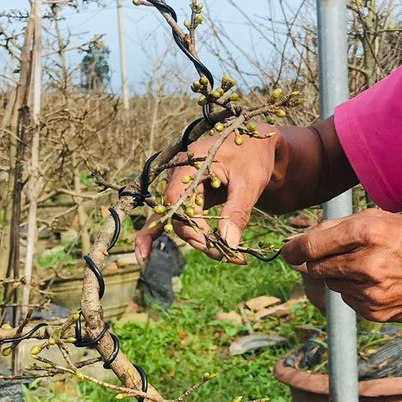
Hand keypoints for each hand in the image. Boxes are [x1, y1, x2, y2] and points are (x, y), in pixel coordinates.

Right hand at [134, 130, 279, 264]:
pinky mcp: (188, 195)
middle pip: (176, 213)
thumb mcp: (250, 182)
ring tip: (219, 256)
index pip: (177, 200)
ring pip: (176, 219)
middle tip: (226, 254)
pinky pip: (171, 216)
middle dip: (197, 237)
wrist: (258, 145)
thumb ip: (238, 211)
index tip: (210, 241)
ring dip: (194, 239)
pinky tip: (143, 255)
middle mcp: (179, 173)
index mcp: (191, 163)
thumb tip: (228, 243)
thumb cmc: (254, 157)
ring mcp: (181, 185)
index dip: (189, 225)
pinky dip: (157, 234)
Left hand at [280, 210, 401, 321]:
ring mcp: (369, 291)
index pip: (311, 246)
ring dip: (339, 275)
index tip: (288, 251)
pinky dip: (354, 290)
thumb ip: (340, 227)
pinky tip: (377, 283)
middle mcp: (365, 263)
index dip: (293, 249)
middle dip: (316, 262)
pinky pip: (347, 299)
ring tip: (367, 267)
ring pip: (331, 284)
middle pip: (316, 268)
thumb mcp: (382, 218)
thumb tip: (302, 242)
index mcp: (366, 232)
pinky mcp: (373, 311)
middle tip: (331, 256)